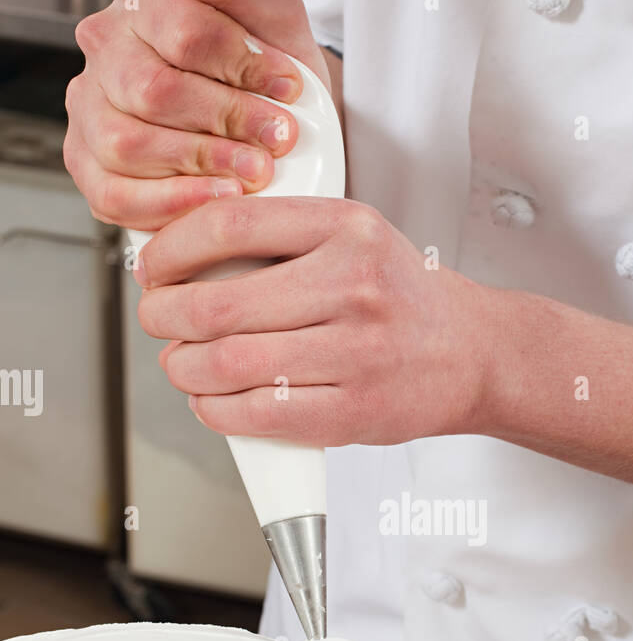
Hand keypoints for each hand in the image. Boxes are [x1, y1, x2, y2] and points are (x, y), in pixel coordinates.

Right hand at [64, 0, 332, 231]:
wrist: (280, 125)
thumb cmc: (271, 69)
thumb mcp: (270, 16)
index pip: (180, 30)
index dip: (241, 66)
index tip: (289, 89)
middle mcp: (106, 48)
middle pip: (152, 91)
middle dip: (225, 120)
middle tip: (278, 139)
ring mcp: (90, 108)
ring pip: (128, 143)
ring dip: (201, 163)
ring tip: (255, 172)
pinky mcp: (89, 165)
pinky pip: (115, 195)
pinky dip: (173, 203)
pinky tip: (218, 199)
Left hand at [134, 197, 496, 444]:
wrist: (471, 353)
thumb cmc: (400, 297)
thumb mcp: (353, 236)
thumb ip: (280, 235)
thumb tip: (181, 251)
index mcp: (347, 229)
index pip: (230, 226)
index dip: (172, 250)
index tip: (153, 267)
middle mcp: (354, 286)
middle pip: (218, 304)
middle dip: (165, 317)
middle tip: (158, 320)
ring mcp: (358, 352)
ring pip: (230, 364)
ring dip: (184, 369)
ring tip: (182, 364)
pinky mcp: (356, 411)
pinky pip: (260, 414)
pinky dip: (217, 411)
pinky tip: (213, 400)